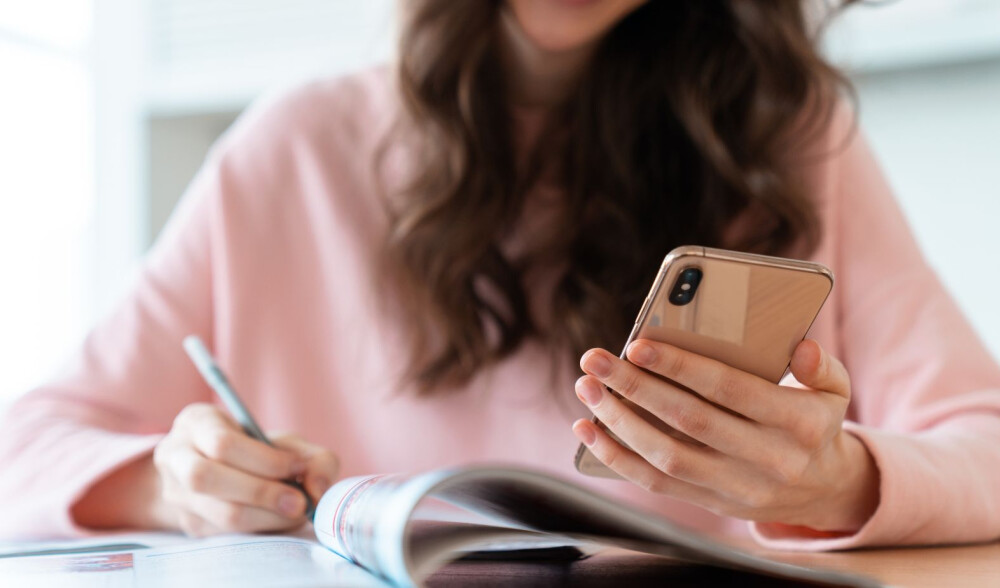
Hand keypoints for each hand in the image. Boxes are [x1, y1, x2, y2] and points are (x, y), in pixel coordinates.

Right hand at [151, 403, 338, 535]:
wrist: (224, 473)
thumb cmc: (260, 453)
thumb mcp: (287, 443)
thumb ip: (314, 459)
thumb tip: (317, 490)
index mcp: (196, 422)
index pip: (222, 443)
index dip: (264, 460)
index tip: (297, 467)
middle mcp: (175, 455)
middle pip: (207, 478)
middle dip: (261, 492)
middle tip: (299, 502)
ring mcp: (175, 493)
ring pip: (216, 512)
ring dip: (264, 517)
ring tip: (293, 512)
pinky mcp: (188, 524)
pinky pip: (224, 534)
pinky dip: (258, 529)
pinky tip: (277, 520)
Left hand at [572, 339, 878, 531]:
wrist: (822, 490)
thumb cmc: (815, 422)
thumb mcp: (833, 391)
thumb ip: (821, 366)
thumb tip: (801, 347)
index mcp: (799, 424)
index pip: (730, 390)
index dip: (682, 368)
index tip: (638, 345)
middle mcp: (768, 460)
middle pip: (689, 421)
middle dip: (635, 387)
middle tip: (595, 360)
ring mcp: (737, 488)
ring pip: (667, 457)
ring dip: (618, 422)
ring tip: (587, 389)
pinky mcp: (712, 504)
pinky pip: (656, 484)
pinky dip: (617, 457)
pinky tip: (589, 429)